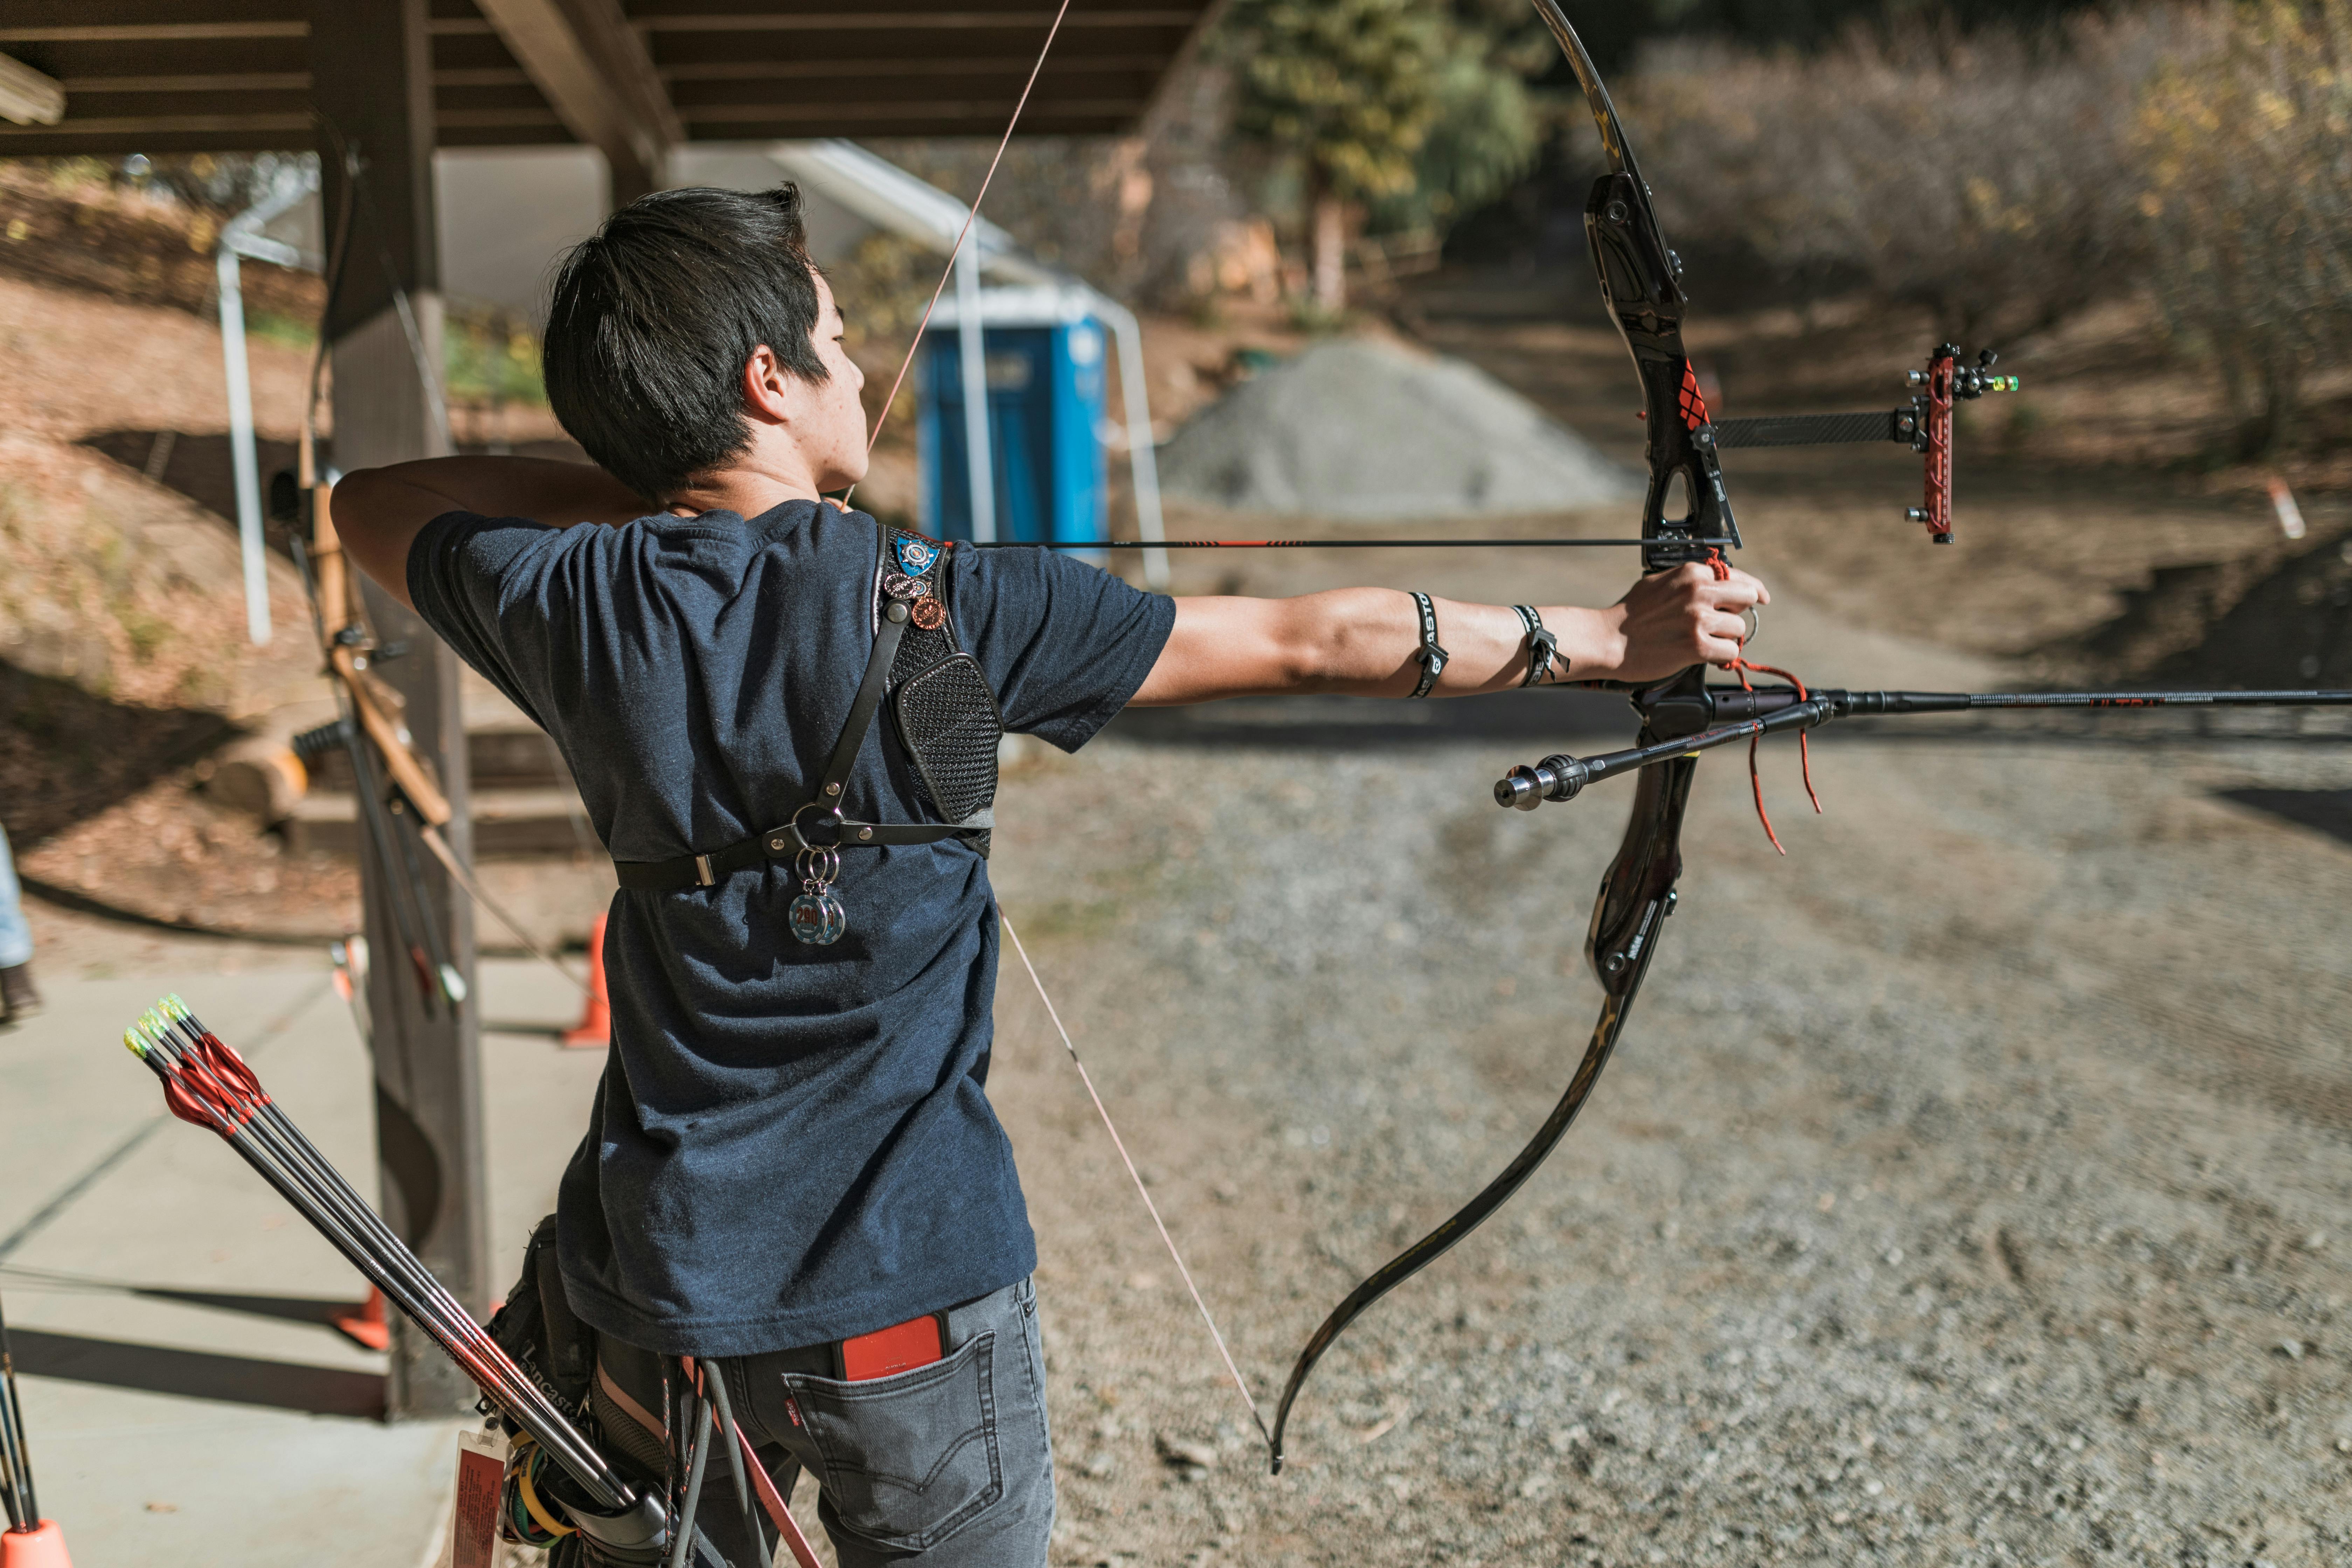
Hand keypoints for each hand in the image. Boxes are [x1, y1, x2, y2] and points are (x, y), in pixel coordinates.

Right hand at [1605, 562, 1769, 682]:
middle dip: (1738, 612)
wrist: (1609, 640)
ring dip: (1726, 638)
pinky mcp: (1697, 646)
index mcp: (1691, 573)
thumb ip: (1689, 581)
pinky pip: (1730, 651)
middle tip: (1723, 625)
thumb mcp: (1659, 582)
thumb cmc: (1630, 615)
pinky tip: (1705, 656)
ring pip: (1739, 628)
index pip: (1738, 577)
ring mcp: (1699, 619)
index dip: (1752, 590)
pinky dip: (1722, 657)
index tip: (1761, 598)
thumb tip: (1715, 584)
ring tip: (1703, 642)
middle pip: (1746, 598)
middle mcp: (1699, 591)